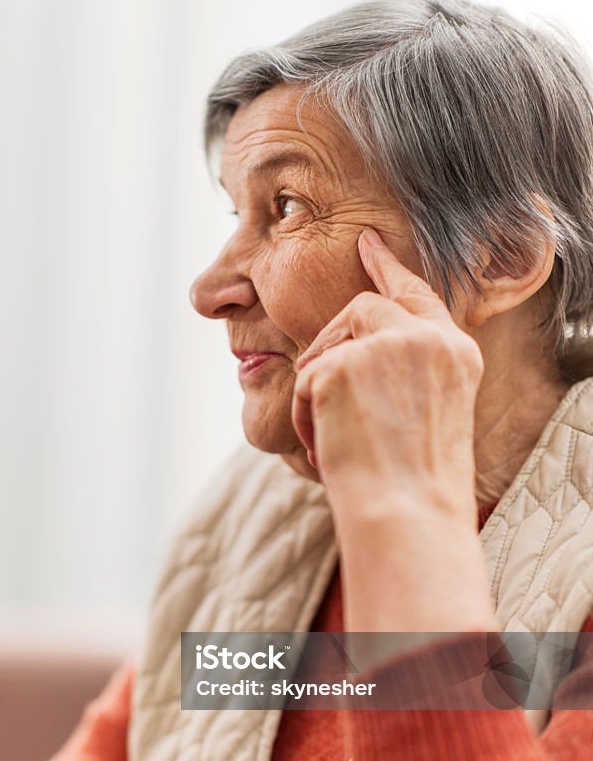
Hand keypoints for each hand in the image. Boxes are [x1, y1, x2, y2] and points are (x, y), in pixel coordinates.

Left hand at [292, 227, 483, 524]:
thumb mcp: (426, 416)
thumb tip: (349, 358)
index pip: (418, 293)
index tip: (368, 244)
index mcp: (456, 353)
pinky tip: (329, 446)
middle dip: (332, 339)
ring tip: (337, 438)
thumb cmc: (415, 486)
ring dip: (319, 390)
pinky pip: (306, 379)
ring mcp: (386, 345)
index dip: (389, 267)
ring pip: (329, 346)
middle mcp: (427, 338)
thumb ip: (402, 372)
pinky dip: (306, 415)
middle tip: (315, 375)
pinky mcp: (343, 362)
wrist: (408, 516)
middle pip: (363, 307)